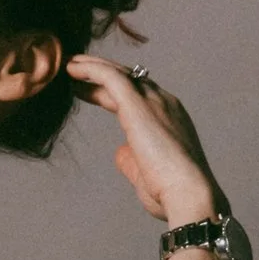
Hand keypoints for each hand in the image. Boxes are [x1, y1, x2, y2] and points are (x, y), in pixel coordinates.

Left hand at [65, 54, 224, 229]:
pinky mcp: (138, 106)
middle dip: (102, 72)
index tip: (89, 90)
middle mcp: (164, 103)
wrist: (188, 194)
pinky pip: (111, 78)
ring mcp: (154, 102)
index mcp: (170, 118)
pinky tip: (74, 70)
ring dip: (93, 67)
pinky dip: (92, 70)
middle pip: (128, 79)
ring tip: (70, 65)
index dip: (111, 90)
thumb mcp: (145, 172)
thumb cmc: (170, 191)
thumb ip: (131, 158)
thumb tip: (120, 151)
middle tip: (76, 70)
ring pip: (119, 74)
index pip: (137, 95)